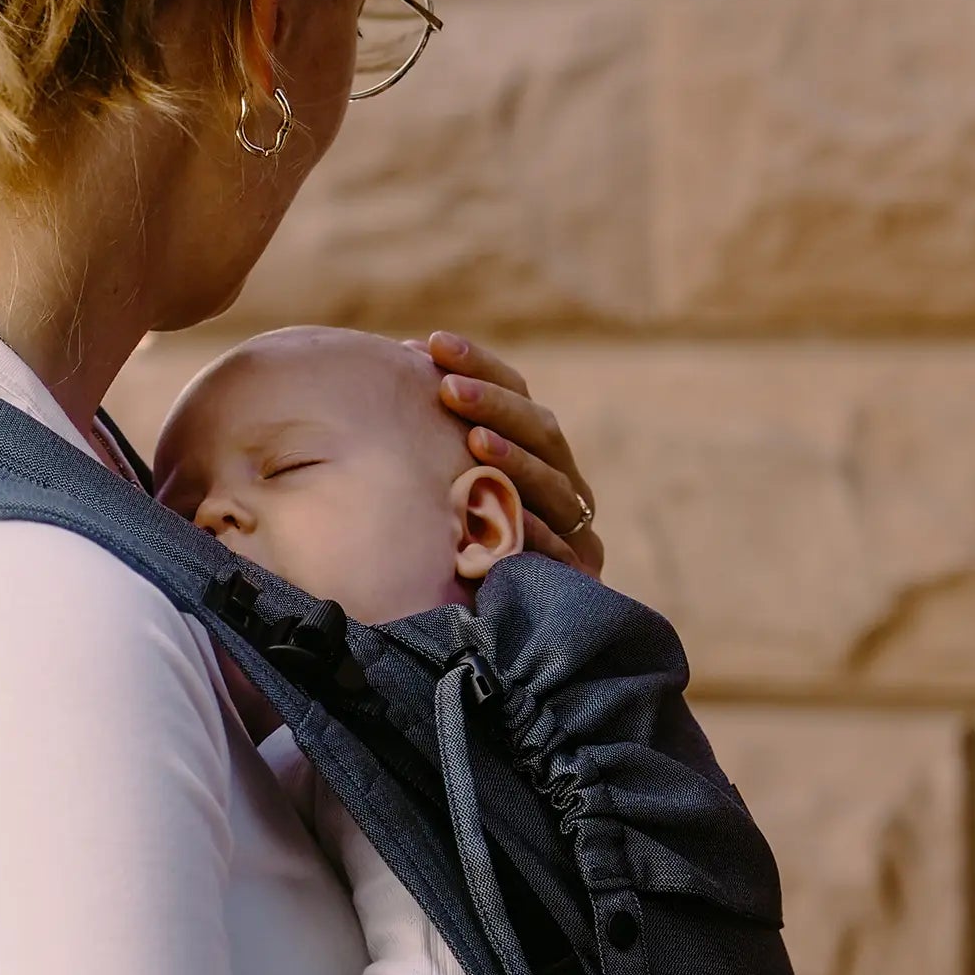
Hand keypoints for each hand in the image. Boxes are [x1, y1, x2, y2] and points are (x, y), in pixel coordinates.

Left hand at [413, 332, 603, 576]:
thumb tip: (394, 366)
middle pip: (540, 429)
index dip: (480, 366)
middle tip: (446, 386)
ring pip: (553, 482)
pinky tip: (511, 522)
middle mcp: (562, 481)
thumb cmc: (454, 543)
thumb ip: (434, 439)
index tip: (431, 344)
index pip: (516, 392)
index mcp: (535, 450)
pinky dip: (537, 534)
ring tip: (475, 441)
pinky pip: (562, 549)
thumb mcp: (445, 486)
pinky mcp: (580, 572)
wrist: (513, 631)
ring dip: (515, 460)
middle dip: (495, 404)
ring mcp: (575, 526)